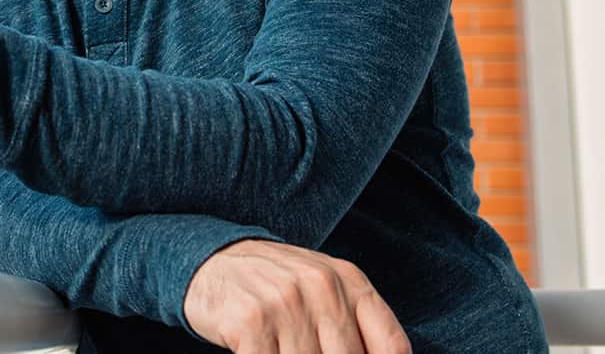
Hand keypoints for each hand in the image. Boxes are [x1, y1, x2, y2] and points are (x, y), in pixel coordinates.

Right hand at [183, 239, 409, 353]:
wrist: (212, 260)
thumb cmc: (278, 286)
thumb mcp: (325, 290)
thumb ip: (356, 324)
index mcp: (350, 281)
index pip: (392, 347)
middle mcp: (322, 287)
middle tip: (306, 353)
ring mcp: (286, 303)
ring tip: (282, 349)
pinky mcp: (251, 322)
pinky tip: (260, 352)